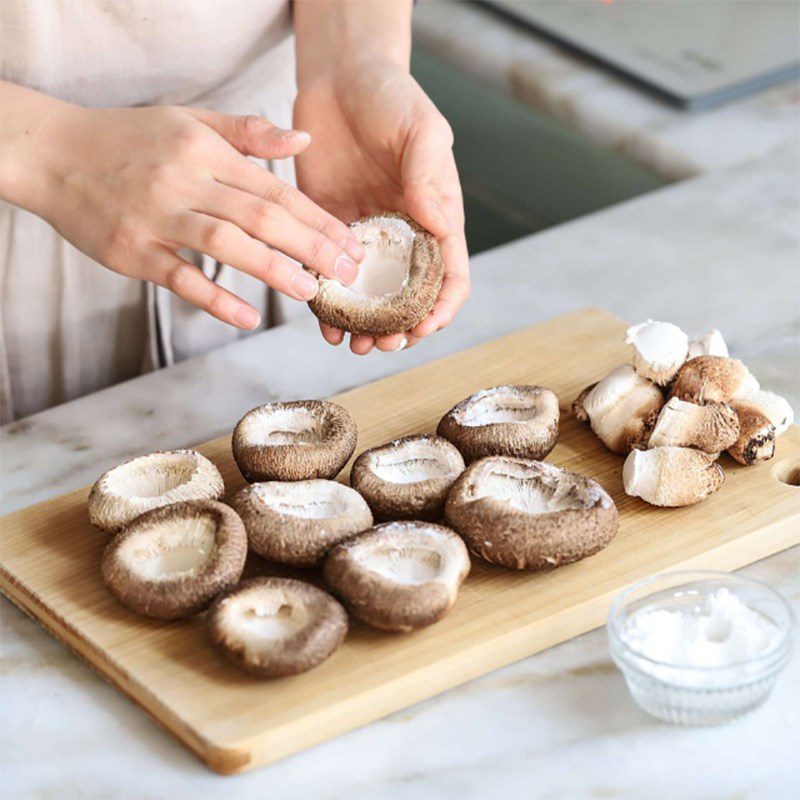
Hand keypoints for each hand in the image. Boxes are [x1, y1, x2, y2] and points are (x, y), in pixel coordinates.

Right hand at [12, 100, 365, 328]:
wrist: (52, 153)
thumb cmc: (129, 139)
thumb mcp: (190, 121)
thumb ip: (248, 132)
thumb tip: (303, 139)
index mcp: (204, 151)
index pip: (275, 188)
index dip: (319, 219)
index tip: (351, 244)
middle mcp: (184, 181)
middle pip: (261, 216)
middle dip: (311, 246)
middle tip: (347, 273)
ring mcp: (155, 217)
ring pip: (225, 243)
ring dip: (273, 269)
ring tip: (310, 292)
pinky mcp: (131, 251)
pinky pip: (179, 277)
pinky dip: (214, 299)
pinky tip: (247, 317)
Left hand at [294, 58, 469, 353]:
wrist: (339, 76)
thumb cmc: (390, 96)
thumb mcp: (421, 128)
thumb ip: (429, 175)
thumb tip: (437, 225)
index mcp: (435, 218)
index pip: (449, 275)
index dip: (441, 308)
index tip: (423, 328)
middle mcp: (402, 235)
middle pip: (408, 297)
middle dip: (398, 328)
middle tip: (382, 344)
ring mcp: (365, 236)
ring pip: (368, 296)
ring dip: (363, 326)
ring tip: (352, 343)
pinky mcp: (327, 230)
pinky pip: (328, 275)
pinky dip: (327, 302)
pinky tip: (321, 318)